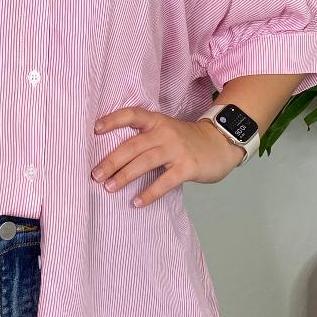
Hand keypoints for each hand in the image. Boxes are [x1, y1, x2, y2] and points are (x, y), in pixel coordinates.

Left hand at [91, 106, 245, 206]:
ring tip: (109, 188)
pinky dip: (149, 193)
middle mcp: (164, 132)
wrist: (220, 142)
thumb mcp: (166, 130)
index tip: (95, 129)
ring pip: (144, 162)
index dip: (113, 120)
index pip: (132, 115)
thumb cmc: (187, 140)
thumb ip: (145, 138)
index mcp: (156, 121)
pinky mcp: (187, 166)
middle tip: (95, 175)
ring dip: (124, 176)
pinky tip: (136, 202)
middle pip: (133, 145)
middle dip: (111, 161)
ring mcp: (176, 149)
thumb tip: (114, 158)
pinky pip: (164, 181)